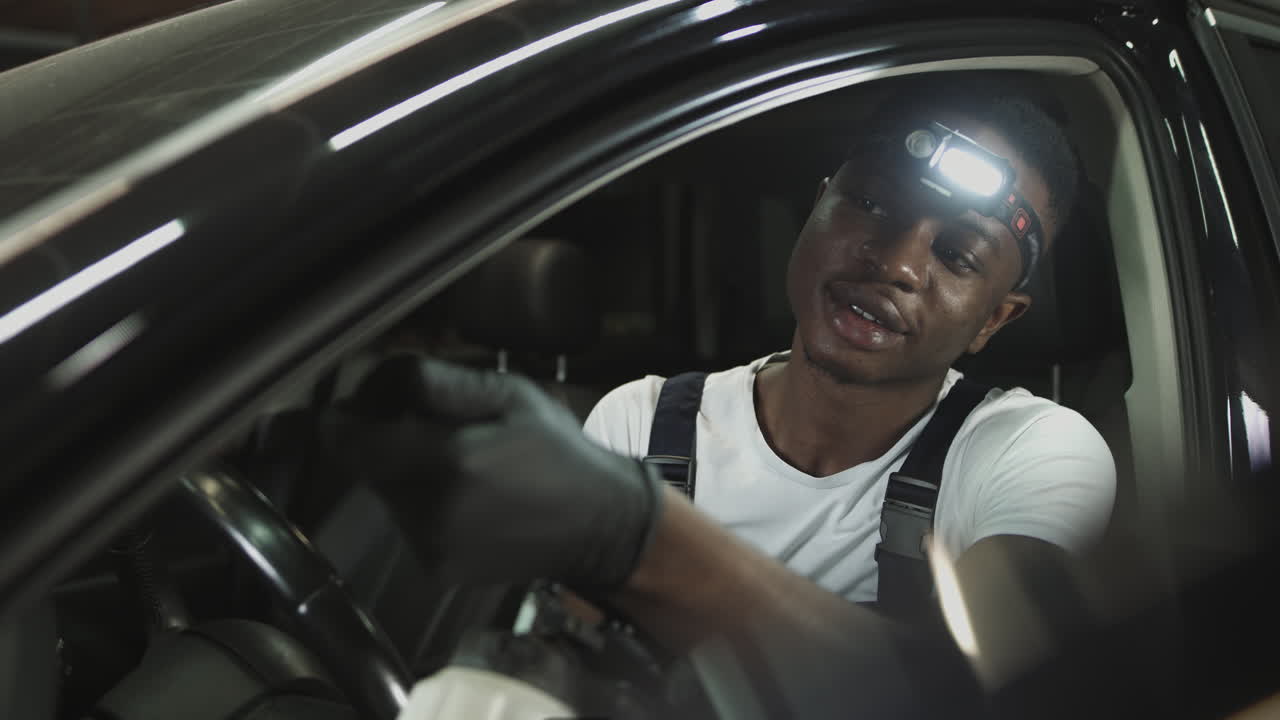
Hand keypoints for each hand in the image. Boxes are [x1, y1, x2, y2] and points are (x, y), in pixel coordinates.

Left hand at [322, 354, 663, 589]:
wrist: (601, 526)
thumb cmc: (559, 452)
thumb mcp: (510, 394)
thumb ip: (439, 382)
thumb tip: (380, 380)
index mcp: (447, 460)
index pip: (347, 440)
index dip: (346, 418)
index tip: (364, 406)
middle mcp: (430, 510)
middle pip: (366, 466)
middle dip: (385, 441)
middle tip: (433, 430)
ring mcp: (432, 546)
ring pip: (387, 496)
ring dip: (406, 474)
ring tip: (461, 465)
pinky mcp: (438, 569)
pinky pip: (409, 525)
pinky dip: (425, 507)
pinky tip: (469, 499)